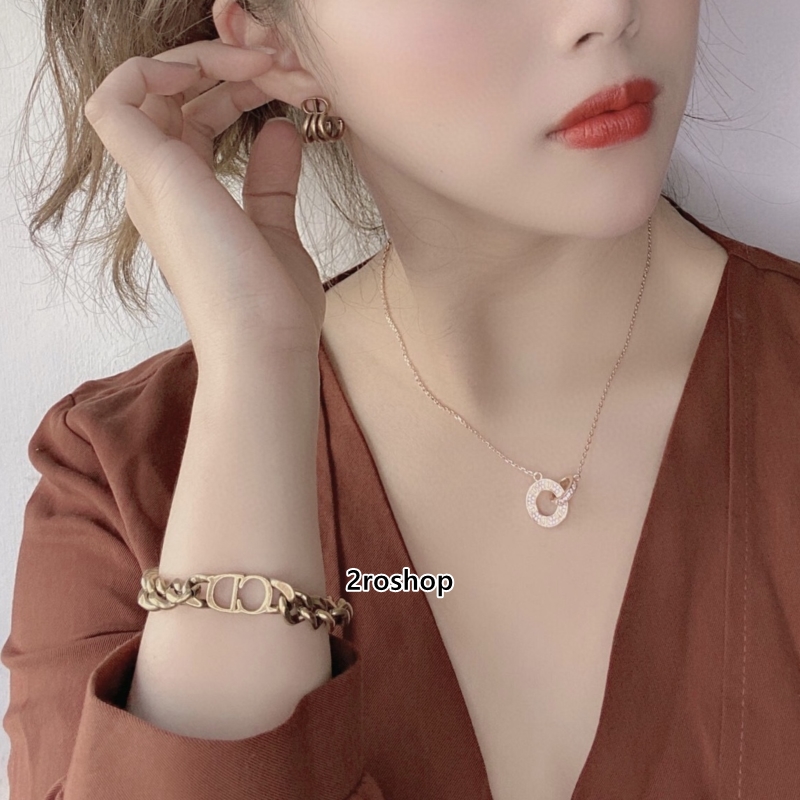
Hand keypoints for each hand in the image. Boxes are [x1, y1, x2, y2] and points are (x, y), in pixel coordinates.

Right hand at [84, 38, 326, 365]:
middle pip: (171, 95)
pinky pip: (118, 97)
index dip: (232, 88)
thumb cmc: (271, 304)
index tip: (285, 85)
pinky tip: (217, 70)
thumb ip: (271, 181)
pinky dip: (158, 68)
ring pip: (149, 85)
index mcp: (183, 196)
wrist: (264, 344)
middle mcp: (158, 184)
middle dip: (228, 66)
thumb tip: (282, 132)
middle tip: (282, 64)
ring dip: (208, 59)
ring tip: (266, 62)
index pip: (191, 117)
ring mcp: (149, 179)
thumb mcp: (275, 227)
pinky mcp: (150, 174)